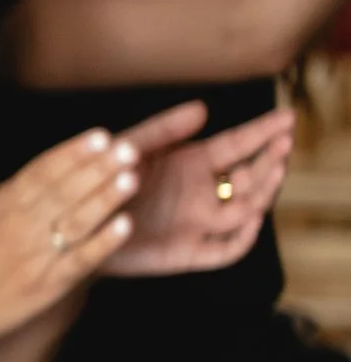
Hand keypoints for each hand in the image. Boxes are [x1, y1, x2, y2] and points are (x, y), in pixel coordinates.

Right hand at [0, 116, 136, 349]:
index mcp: (0, 204)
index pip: (41, 171)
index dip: (71, 152)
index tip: (99, 136)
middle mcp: (21, 227)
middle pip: (64, 191)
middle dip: (96, 169)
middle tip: (128, 148)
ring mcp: (38, 256)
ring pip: (77, 222)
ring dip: (105, 199)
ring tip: (131, 177)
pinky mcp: (51, 284)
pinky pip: (82, 260)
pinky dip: (103, 243)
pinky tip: (125, 226)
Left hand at [105, 100, 293, 277]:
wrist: (73, 227)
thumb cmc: (97, 180)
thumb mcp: (128, 147)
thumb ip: (162, 129)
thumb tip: (203, 108)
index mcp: (193, 163)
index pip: (238, 146)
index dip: (262, 133)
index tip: (287, 118)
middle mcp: (203, 192)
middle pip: (250, 177)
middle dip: (270, 160)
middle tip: (284, 144)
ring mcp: (199, 223)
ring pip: (246, 210)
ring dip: (264, 192)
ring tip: (274, 170)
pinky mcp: (187, 253)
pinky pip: (225, 250)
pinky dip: (243, 238)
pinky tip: (250, 218)